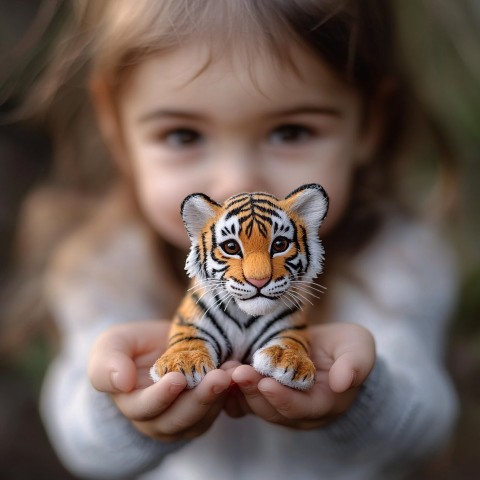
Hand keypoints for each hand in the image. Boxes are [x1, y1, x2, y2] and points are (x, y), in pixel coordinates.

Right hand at [88, 321, 231, 441]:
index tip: (178, 378)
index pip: (145, 407)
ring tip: (234, 372)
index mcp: (132, 404)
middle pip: (179, 418)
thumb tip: (122, 383)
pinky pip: (217, 410)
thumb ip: (107, 364)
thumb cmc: (130, 347)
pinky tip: (238, 374)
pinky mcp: (204, 413)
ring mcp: (182, 419)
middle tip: (219, 376)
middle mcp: (156, 420)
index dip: (161, 395)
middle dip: (200, 397)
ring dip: (219, 396)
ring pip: (202, 417)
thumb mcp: (112, 346)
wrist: (156, 348)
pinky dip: (229, 394)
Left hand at [225, 323, 374, 428]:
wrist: (330, 351)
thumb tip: (342, 381)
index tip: (266, 382)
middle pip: (271, 409)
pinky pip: (241, 400)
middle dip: (253, 391)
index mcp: (321, 403)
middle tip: (237, 372)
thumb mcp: (359, 349)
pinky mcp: (260, 394)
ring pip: (252, 405)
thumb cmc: (346, 348)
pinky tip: (219, 372)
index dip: (282, 397)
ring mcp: (276, 404)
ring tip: (224, 368)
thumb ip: (354, 364)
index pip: (299, 408)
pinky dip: (228, 389)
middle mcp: (296, 410)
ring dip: (237, 389)